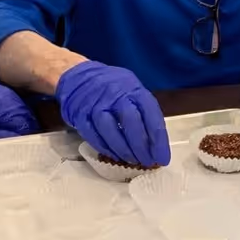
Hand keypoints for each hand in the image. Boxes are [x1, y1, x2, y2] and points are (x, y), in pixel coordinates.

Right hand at [55, 61, 170, 167]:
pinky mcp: (80, 115)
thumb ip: (142, 112)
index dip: (158, 139)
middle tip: (148, 163)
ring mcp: (95, 104)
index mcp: (133, 89)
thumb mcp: (131, 90)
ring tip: (133, 162)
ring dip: (123, 150)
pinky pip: (93, 135)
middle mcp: (114, 94)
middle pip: (131, 122)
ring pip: (110, 130)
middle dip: (142, 147)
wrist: (77, 76)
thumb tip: (155, 143)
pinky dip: (105, 148)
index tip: (162, 158)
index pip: (150, 115)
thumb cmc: (111, 87)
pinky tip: (115, 156)